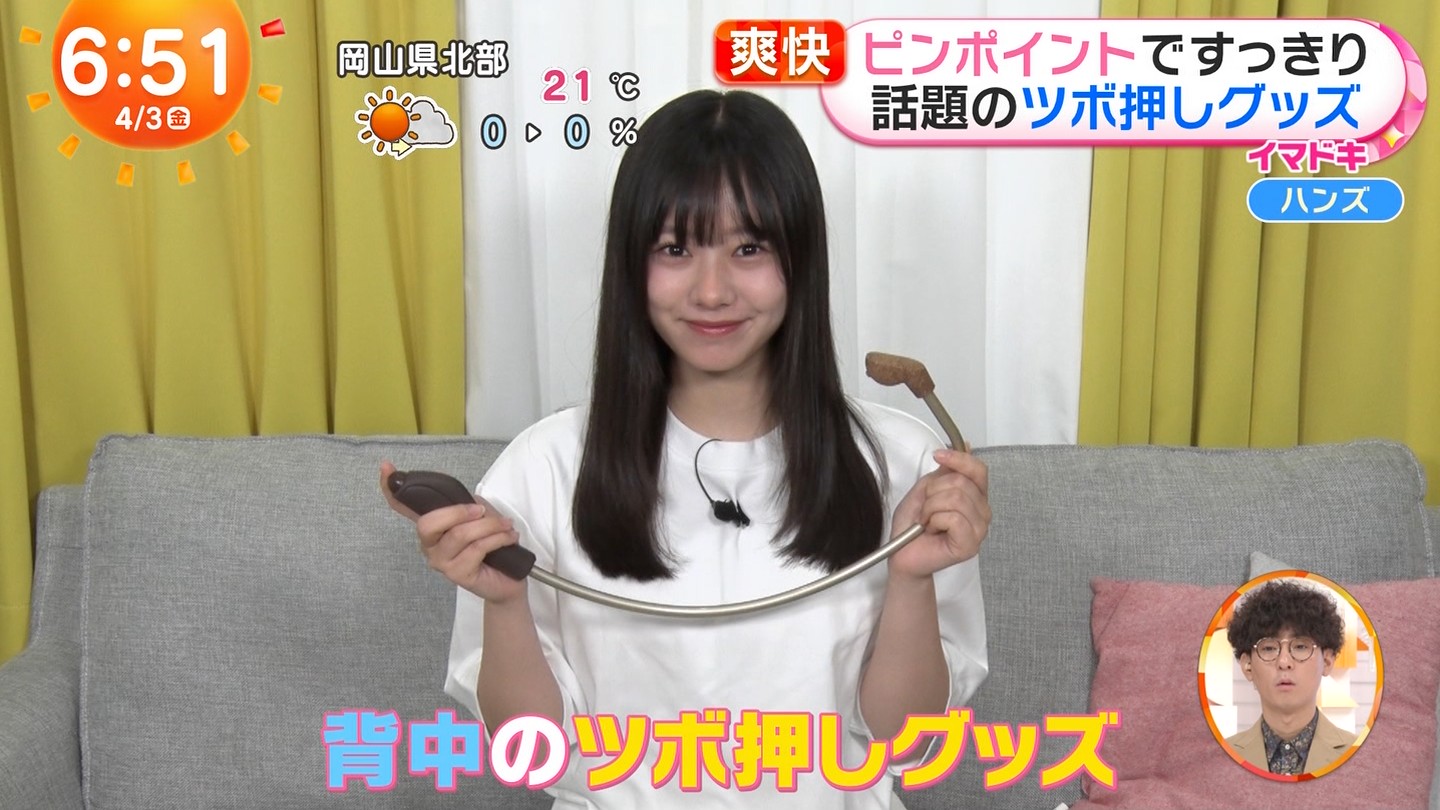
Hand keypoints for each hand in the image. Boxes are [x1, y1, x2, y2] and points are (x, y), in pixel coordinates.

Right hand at [379, 461, 526, 602]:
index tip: (385, 467)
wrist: (509, 579)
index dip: (392, 489)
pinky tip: (508, 538)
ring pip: (459, 535)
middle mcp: (430, 544)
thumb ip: (469, 505)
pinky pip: (476, 549)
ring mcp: (440, 562)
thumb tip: (470, 503)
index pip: (404, 508)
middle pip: (429, 523)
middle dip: (458, 512)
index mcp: (432, 526)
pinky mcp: (457, 575)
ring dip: (488, 526)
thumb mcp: (481, 515)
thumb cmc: (493, 545)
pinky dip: (497, 539)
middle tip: (481, 510)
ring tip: (505, 526)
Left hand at [887, 448, 989, 579]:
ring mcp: (979, 530)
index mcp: (975, 497)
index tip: (937, 454)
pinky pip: (954, 518)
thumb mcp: (926, 488)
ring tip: (927, 521)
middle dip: (933, 492)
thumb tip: (966, 445)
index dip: (958, 458)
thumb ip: (946, 470)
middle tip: (925, 509)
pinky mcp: (971, 544)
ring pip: (956, 498)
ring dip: (931, 508)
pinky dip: (934, 520)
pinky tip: (931, 530)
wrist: (901, 553)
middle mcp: (982, 512)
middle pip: (961, 482)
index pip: (978, 469)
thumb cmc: (913, 524)